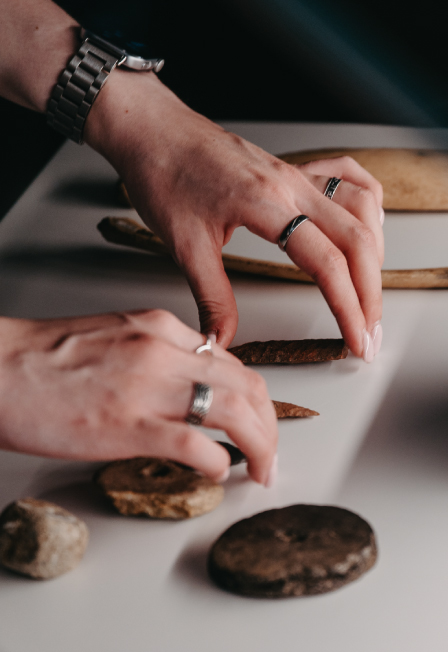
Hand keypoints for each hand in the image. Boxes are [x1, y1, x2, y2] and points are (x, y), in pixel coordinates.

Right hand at [0, 311, 276, 484]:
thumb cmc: (47, 357)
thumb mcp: (116, 335)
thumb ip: (159, 353)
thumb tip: (191, 384)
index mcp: (160, 328)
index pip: (232, 363)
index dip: (254, 398)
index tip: (258, 419)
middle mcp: (164, 351)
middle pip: (247, 386)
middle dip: (270, 424)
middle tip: (271, 451)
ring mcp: (149, 388)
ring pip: (234, 411)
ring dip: (260, 445)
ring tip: (261, 469)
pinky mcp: (129, 426)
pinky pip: (196, 445)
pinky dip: (219, 462)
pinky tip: (220, 473)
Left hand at [85, 71, 383, 360]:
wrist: (154, 132)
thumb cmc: (164, 176)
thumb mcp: (185, 247)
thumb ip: (211, 296)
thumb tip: (222, 338)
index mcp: (266, 204)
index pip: (326, 263)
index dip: (348, 307)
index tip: (356, 340)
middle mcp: (290, 185)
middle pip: (357, 240)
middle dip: (370, 292)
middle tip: (370, 331)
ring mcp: (295, 174)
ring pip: (361, 210)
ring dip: (374, 253)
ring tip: (369, 291)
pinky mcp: (292, 170)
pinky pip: (348, 178)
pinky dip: (367, 206)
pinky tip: (366, 226)